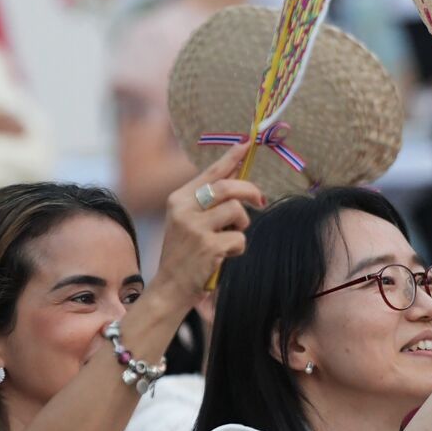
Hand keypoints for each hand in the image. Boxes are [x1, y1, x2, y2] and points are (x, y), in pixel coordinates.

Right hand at [154, 144, 264, 308]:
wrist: (170, 287)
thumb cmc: (185, 253)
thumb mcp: (187, 221)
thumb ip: (208, 200)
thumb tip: (236, 175)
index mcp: (178, 199)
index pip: (209, 172)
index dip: (231, 157)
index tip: (247, 143)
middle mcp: (183, 209)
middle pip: (227, 187)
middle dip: (249, 191)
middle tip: (261, 200)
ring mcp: (195, 227)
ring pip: (236, 210)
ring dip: (243, 223)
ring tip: (232, 236)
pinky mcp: (208, 246)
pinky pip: (239, 237)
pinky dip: (239, 246)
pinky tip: (226, 255)